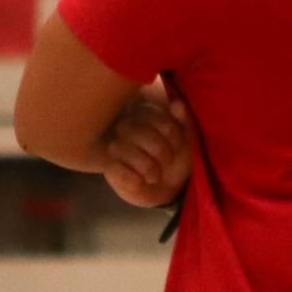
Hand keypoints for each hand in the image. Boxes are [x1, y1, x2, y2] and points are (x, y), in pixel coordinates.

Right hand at [104, 89, 192, 207]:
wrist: (160, 186)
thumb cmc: (171, 158)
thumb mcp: (183, 140)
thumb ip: (181, 121)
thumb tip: (178, 105)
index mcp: (144, 113)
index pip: (165, 124)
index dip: (175, 139)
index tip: (175, 146)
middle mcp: (124, 126)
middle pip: (153, 142)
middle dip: (165, 156)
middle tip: (164, 162)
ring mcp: (113, 146)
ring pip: (139, 160)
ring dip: (153, 172)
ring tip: (153, 174)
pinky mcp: (108, 167)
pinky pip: (126, 176)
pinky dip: (138, 182)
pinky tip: (139, 180)